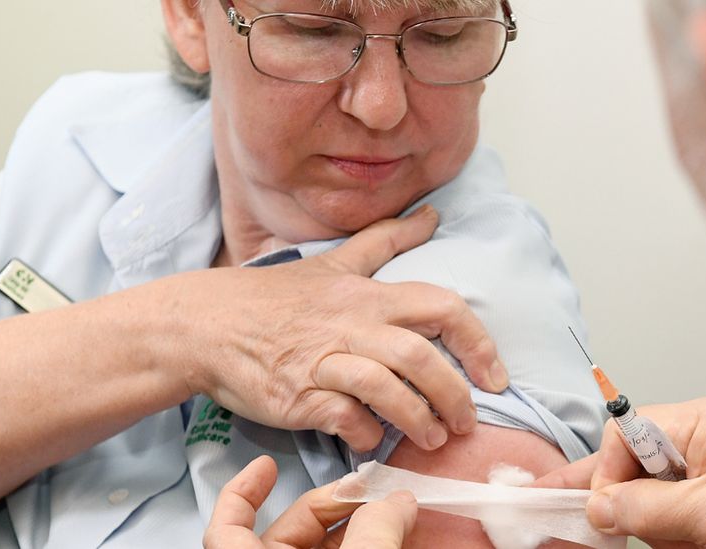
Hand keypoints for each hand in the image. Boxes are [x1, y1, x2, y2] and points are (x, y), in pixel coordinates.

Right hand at [153, 205, 507, 451]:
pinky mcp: (298, 395)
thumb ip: (388, 240)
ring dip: (418, 421)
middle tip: (465, 422)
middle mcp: (353, 325)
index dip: (478, 342)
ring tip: (432, 439)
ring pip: (387, 391)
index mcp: (369, 295)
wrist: (209, 323)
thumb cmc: (278, 296)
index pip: (442, 307)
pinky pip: (344, 418)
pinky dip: (366, 433)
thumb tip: (432, 215)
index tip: (496, 376)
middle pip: (421, 357)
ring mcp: (324, 361)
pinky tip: (374, 439)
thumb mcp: (336, 261)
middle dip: (454, 395)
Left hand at [204, 456, 416, 548]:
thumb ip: (373, 532)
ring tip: (394, 512)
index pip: (227, 525)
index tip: (266, 466)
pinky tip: (398, 537)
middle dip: (334, 505)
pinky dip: (370, 548)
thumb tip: (397, 502)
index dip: (244, 491)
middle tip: (370, 490)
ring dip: (360, 528)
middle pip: (293, 532)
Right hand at [535, 397, 705, 547]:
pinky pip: (675, 511)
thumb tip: (596, 506)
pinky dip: (675, 534)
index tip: (602, 515)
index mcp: (705, 421)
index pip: (627, 431)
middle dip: (630, 502)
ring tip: (691, 542)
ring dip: (658, 527)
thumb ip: (648, 508)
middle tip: (611, 532)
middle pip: (634, 462)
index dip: (607, 473)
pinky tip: (693, 543)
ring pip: (651, 494)